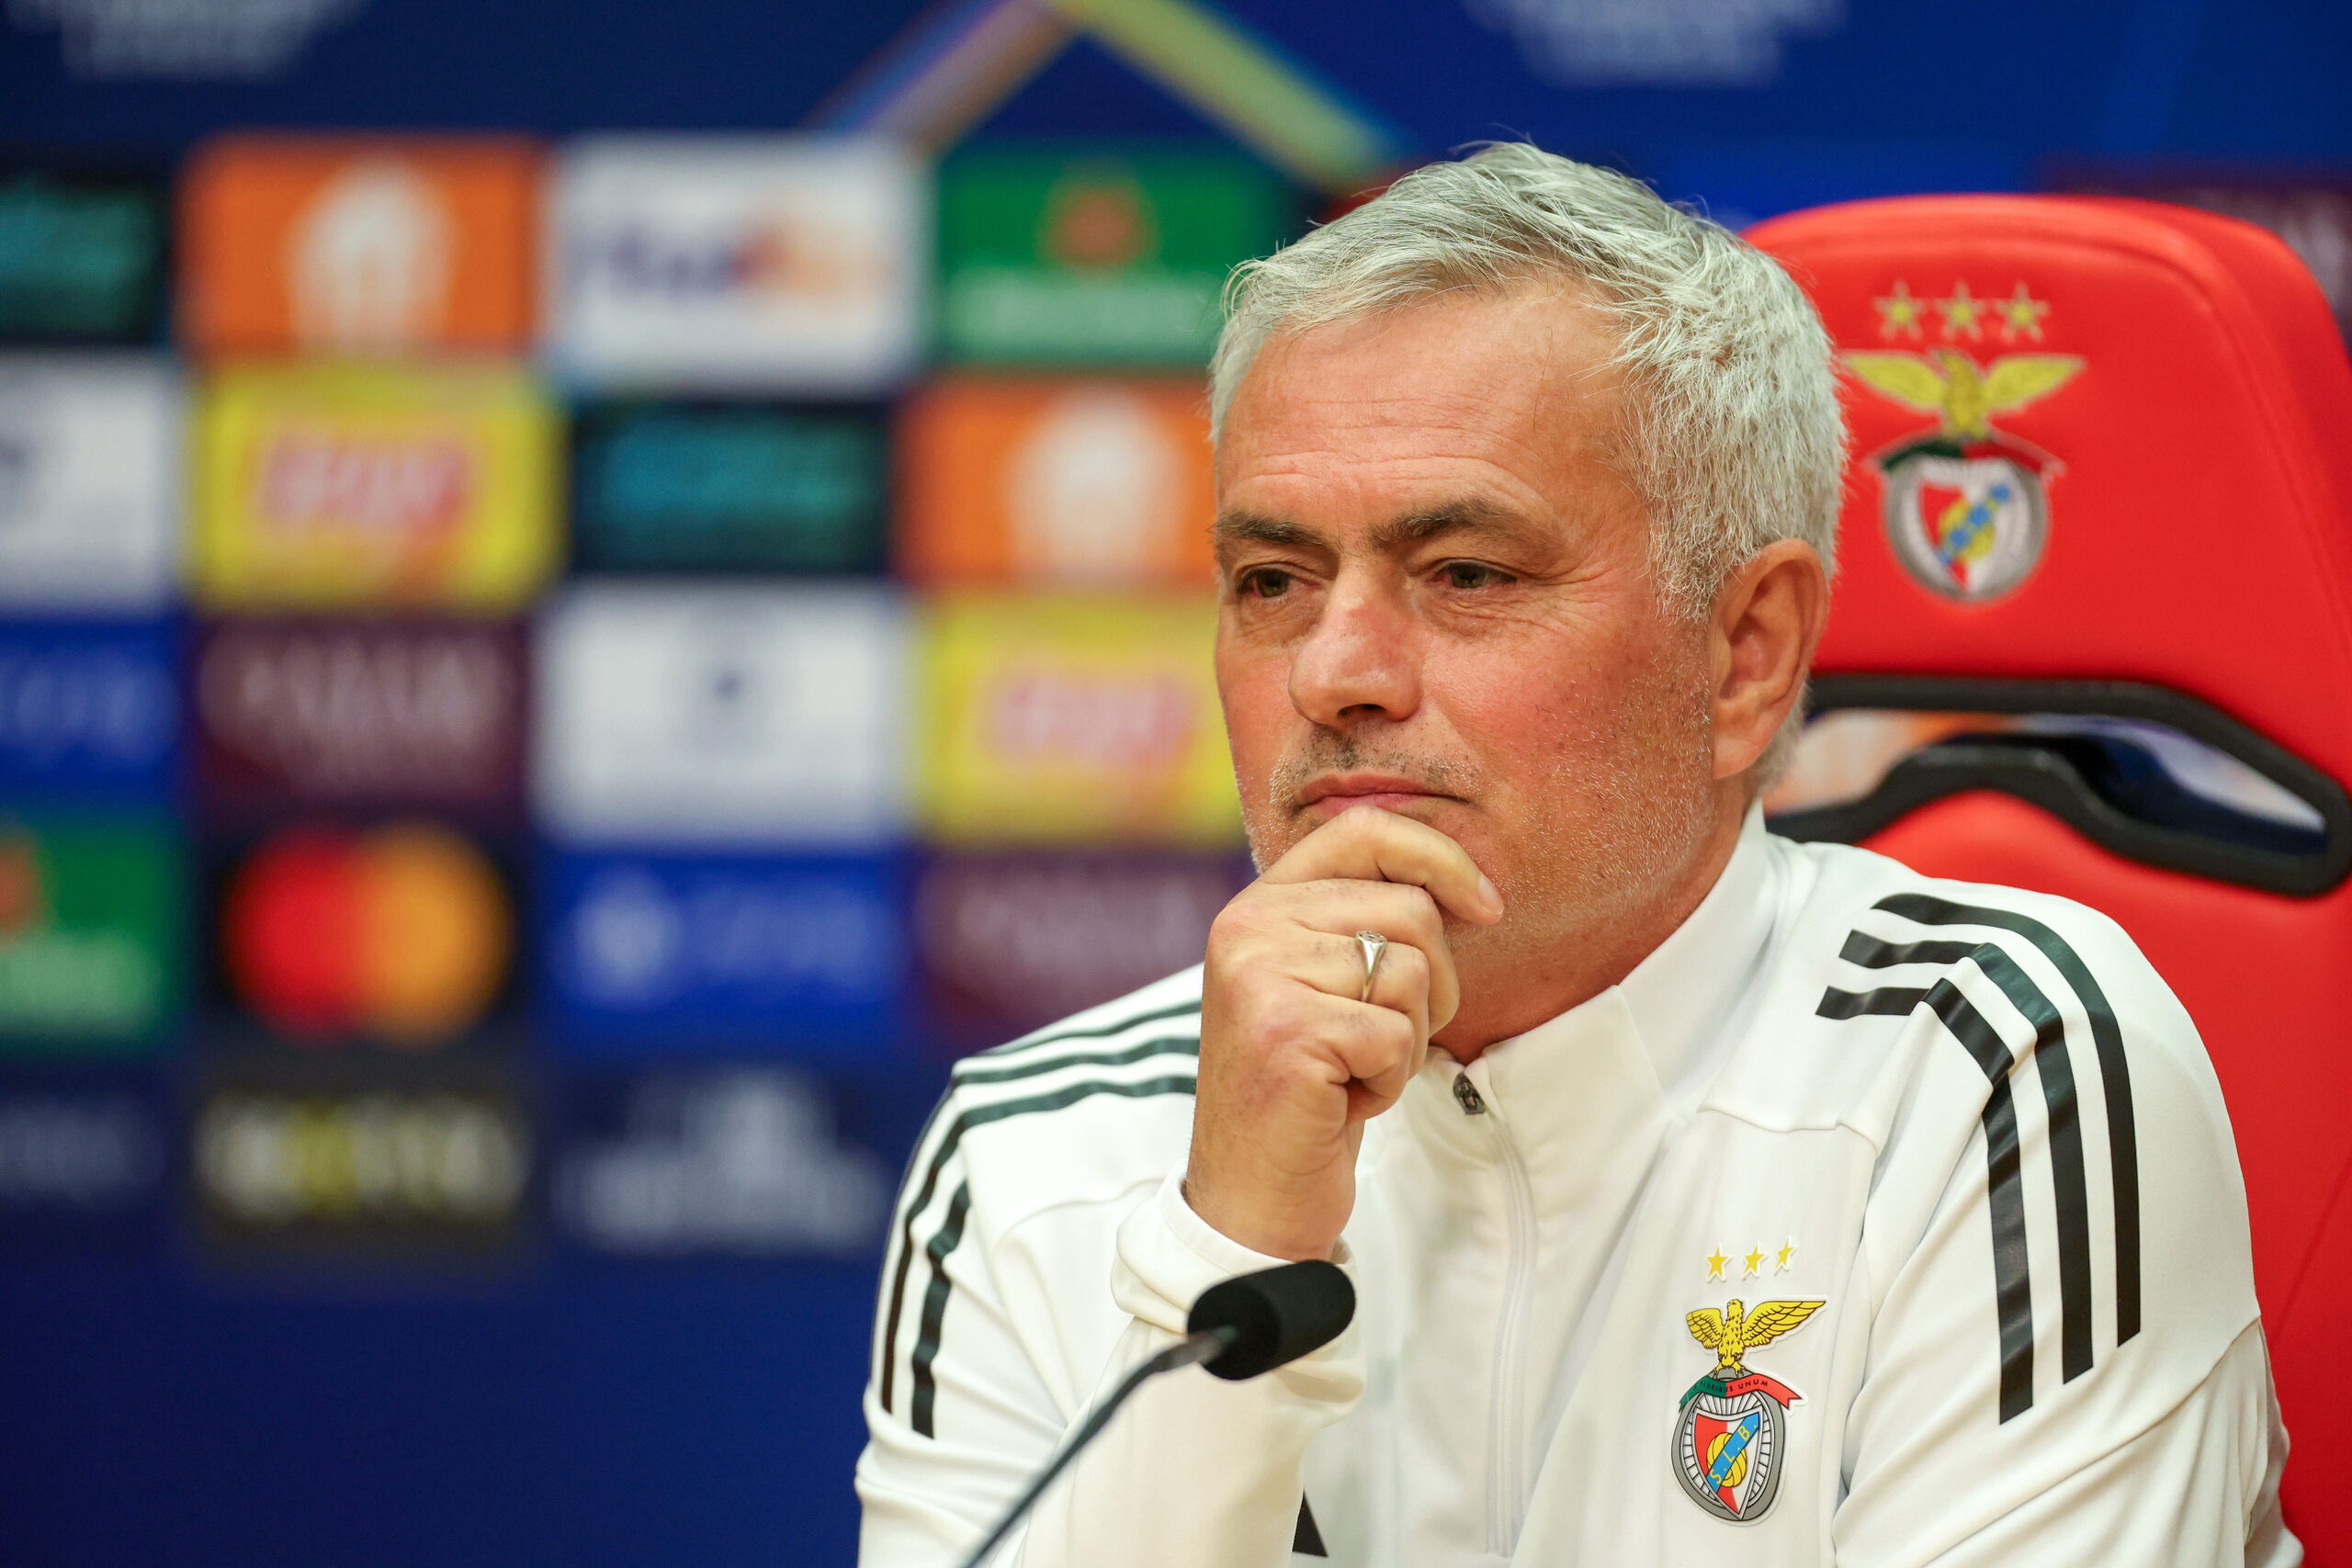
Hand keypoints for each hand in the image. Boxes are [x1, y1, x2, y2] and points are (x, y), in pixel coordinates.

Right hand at [1184, 805, 1502, 1261]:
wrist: (1251, 1194)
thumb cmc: (1308, 1088)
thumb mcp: (1323, 984)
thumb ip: (1362, 921)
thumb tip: (1465, 881)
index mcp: (1257, 904)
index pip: (1364, 830)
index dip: (1440, 857)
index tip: (1488, 909)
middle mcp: (1248, 926)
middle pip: (1409, 909)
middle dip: (1433, 986)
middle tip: (1385, 1040)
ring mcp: (1261, 977)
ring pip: (1412, 973)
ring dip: (1406, 1039)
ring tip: (1352, 1070)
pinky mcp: (1286, 1032)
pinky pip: (1398, 1034)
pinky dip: (1389, 1079)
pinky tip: (1343, 1100)